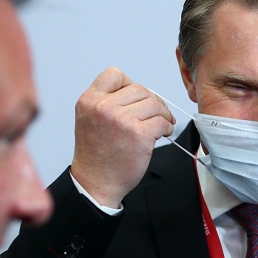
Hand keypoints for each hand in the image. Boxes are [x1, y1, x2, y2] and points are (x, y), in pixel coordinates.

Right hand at [70, 67, 174, 207]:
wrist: (96, 183)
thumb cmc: (96, 155)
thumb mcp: (90, 119)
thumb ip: (107, 102)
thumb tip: (140, 93)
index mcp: (89, 101)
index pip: (114, 74)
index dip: (129, 84)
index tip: (136, 98)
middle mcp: (103, 107)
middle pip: (140, 89)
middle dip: (152, 101)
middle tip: (156, 113)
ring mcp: (122, 120)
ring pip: (154, 104)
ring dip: (162, 114)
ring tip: (160, 124)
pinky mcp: (139, 134)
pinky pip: (162, 121)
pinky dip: (167, 126)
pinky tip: (162, 133)